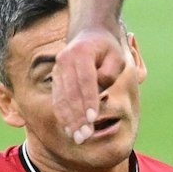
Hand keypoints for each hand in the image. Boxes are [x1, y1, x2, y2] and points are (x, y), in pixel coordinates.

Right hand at [51, 29, 126, 143]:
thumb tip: (100, 88)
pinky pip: (57, 100)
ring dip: (69, 120)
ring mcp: (58, 70)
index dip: (89, 101)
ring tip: (78, 138)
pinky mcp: (55, 79)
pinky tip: (69, 130)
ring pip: (62, 99)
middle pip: (71, 93)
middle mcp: (65, 60)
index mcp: (81, 53)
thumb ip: (111, 72)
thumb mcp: (117, 55)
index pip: (86, 80)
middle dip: (78, 116)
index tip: (94, 119)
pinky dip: (63, 116)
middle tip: (85, 136)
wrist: (89, 33)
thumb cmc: (107, 48)